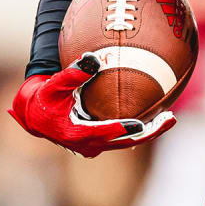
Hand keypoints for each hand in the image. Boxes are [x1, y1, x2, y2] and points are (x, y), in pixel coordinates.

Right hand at [8, 52, 175, 157]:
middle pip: (124, 141)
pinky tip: (156, 118)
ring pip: (126, 141)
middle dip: (149, 131)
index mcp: (75, 134)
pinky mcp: (98, 142)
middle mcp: (87, 144)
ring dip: (148, 131)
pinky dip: (139, 129)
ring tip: (170, 118)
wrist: (34, 116)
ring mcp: (94, 146)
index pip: (104, 133)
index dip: (122, 129)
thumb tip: (92, 59)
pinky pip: (122, 137)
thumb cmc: (43, 99)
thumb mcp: (53, 85)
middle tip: (170, 119)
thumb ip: (72, 74)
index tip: (140, 123)